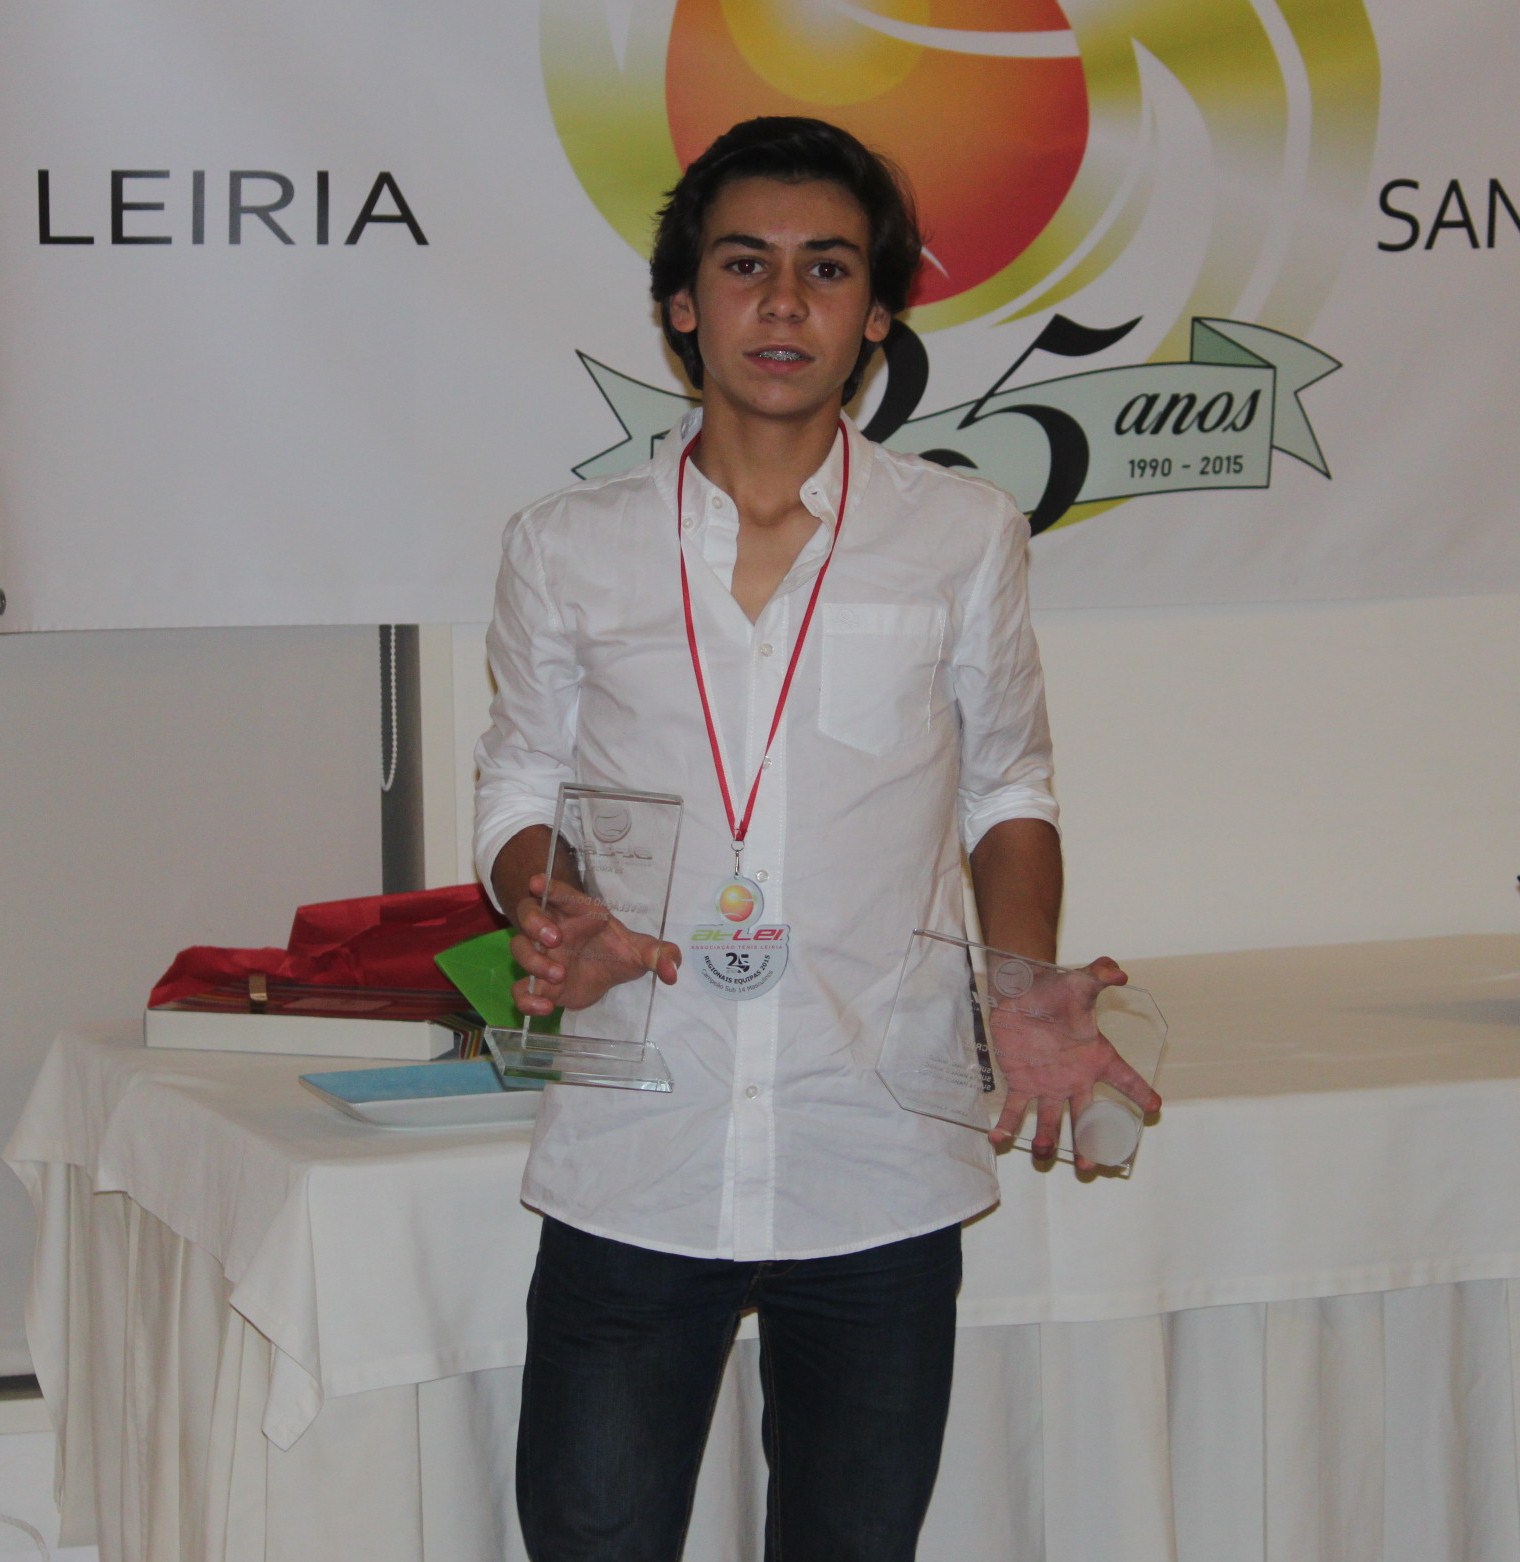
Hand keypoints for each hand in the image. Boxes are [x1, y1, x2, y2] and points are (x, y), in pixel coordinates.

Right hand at [511, 874, 680, 1015]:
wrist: (604, 976)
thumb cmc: (617, 951)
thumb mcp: (642, 951)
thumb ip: (660, 955)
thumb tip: (673, 970)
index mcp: (577, 912)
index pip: (559, 892)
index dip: (547, 886)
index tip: (537, 883)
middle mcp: (553, 929)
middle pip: (528, 913)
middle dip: (535, 922)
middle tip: (555, 938)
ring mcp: (542, 955)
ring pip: (519, 949)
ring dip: (534, 961)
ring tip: (560, 974)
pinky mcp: (539, 983)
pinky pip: (519, 989)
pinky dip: (526, 998)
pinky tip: (545, 1007)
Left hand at [986, 956, 1161, 1171]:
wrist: (1024, 993)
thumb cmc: (1058, 991)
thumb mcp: (1081, 981)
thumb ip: (1100, 973)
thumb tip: (1119, 971)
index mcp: (1097, 1058)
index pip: (1125, 1078)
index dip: (1140, 1092)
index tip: (1155, 1108)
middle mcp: (1075, 1079)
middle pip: (1087, 1117)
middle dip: (1089, 1142)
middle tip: (1090, 1165)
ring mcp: (1048, 1085)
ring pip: (1051, 1120)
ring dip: (1047, 1139)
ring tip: (1044, 1152)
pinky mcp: (1021, 1083)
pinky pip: (1015, 1109)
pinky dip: (1007, 1126)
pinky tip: (998, 1139)